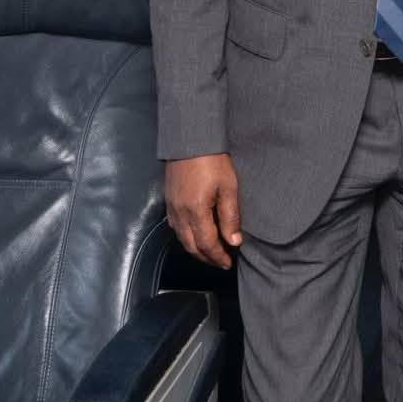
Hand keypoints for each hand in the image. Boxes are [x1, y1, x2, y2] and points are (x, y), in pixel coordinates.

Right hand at [164, 152, 240, 268]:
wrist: (190, 139)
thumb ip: (230, 217)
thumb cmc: (212, 160)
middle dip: (206, 258)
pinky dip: (185, 237)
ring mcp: (172, 206)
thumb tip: (234, 241)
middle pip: (191, 246)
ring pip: (181, 238)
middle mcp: (180, 213)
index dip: (217, 256)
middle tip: (220, 262)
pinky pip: (175, 226)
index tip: (227, 263)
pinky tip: (194, 235)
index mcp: (196, 211)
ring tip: (209, 253)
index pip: (207, 244)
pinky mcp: (168, 199)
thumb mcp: (228, 187)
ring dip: (195, 249)